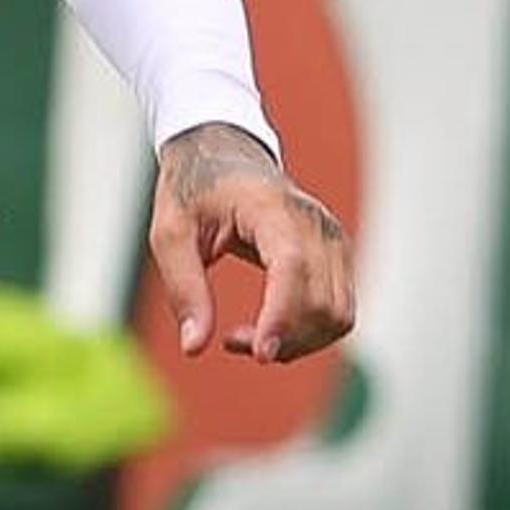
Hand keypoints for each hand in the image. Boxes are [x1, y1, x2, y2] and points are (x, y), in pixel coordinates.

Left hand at [149, 123, 353, 363]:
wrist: (224, 155)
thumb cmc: (194, 192)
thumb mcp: (170, 235)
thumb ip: (184, 289)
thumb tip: (194, 348)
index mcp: (269, 207)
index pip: (292, 266)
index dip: (282, 315)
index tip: (260, 354)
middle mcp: (314, 222)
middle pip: (320, 300)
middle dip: (281, 338)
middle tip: (230, 341)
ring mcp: (332, 238)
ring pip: (337, 315)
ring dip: (297, 343)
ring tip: (249, 338)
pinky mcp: (337, 255)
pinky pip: (339, 312)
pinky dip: (310, 335)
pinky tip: (272, 329)